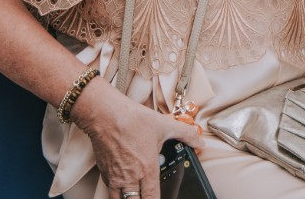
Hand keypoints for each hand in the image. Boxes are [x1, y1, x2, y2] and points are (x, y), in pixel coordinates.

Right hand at [74, 81, 203, 198]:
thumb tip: (200, 142)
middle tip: (146, 195)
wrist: (105, 114)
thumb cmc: (132, 119)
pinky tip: (123, 186)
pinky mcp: (104, 173)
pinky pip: (110, 191)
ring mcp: (115, 177)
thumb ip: (186, 134)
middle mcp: (130, 178)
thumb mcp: (164, 125)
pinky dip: (117, 193)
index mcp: (147, 170)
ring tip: (135, 194)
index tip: (158, 198)